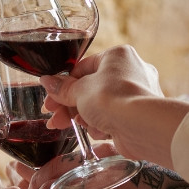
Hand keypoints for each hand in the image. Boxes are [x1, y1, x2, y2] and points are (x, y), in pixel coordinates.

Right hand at [40, 46, 188, 167]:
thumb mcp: (79, 91)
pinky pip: (113, 119)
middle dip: (70, 106)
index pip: (83, 68)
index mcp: (118, 56)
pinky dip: (103, 126)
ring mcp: (137, 94)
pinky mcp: (139, 116)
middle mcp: (132, 71)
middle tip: (55, 118)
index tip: (51, 100)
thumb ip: (62, 88)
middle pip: (91, 89)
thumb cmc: (112, 99)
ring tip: (73, 126)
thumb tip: (47, 81)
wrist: (141, 126)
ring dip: (85, 118)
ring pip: (100, 106)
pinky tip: (99, 132)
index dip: (64, 86)